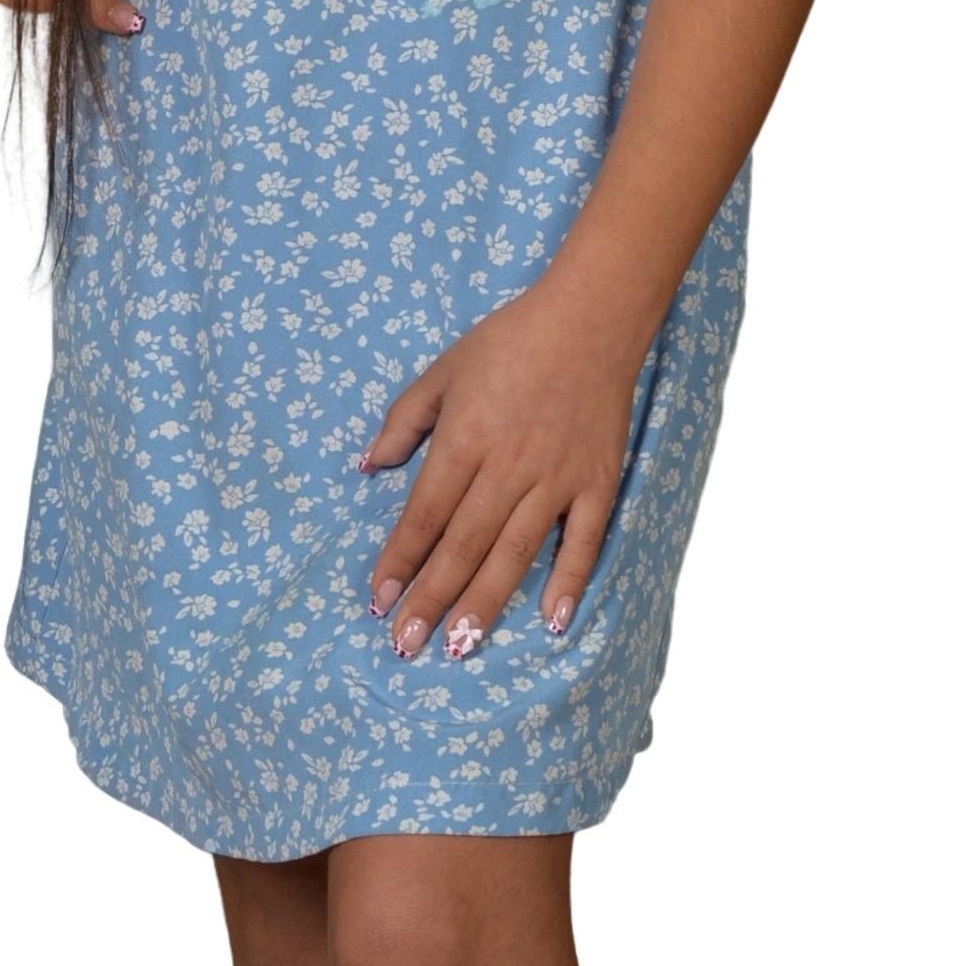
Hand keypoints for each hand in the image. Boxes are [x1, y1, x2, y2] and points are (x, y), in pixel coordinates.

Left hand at [359, 275, 641, 660]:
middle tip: (405, 646)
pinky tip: (551, 622)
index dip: (400, 560)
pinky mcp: (597, 484)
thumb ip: (404, 420)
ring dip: (485, 603)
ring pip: (514, 553)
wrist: (590, 318)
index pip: (425, 514)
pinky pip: (583, 541)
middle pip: (463, 545)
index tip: (378, 601)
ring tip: (459, 647)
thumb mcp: (444, 369)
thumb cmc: (510, 341)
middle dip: (431, 598)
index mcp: (465, 439)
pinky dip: (568, 582)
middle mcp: (507, 467)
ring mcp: (556, 479)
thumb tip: (369, 466)